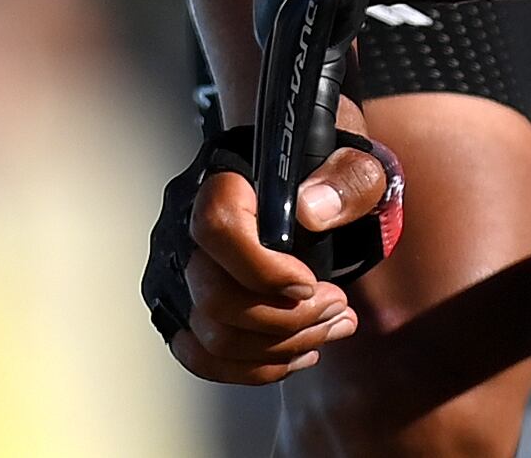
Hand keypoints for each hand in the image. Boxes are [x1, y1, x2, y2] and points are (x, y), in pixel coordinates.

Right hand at [165, 135, 392, 383]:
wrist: (310, 187)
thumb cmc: (326, 173)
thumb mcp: (353, 163)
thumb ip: (347, 178)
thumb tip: (314, 210)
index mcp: (221, 180)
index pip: (217, 228)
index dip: (265, 270)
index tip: (310, 285)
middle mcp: (184, 226)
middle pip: (215, 298)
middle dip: (288, 320)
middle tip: (336, 308)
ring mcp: (178, 272)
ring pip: (213, 337)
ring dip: (283, 347)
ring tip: (331, 327)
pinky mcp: (183, 308)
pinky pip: (205, 358)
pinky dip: (257, 367)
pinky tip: (300, 352)